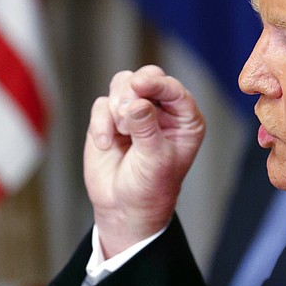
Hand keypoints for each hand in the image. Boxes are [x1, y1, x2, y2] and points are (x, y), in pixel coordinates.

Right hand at [84, 65, 204, 257]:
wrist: (124, 208)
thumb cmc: (150, 187)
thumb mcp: (155, 159)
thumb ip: (146, 128)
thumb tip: (136, 102)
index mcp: (185, 119)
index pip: (174, 89)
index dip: (157, 84)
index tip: (140, 85)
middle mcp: (162, 110)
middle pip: (147, 77)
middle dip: (133, 90)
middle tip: (126, 110)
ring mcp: (136, 111)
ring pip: (123, 83)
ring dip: (118, 107)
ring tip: (122, 132)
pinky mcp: (111, 118)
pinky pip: (102, 104)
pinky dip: (101, 122)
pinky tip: (107, 144)